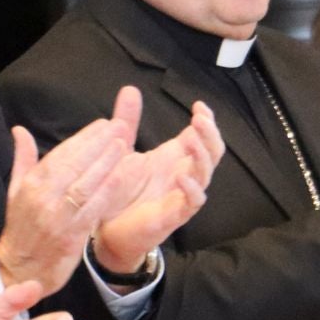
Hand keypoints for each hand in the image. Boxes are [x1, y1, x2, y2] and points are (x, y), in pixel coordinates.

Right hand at [0, 87, 143, 292]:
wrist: (20, 270)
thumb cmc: (22, 228)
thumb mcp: (16, 191)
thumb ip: (23, 158)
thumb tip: (19, 129)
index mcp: (31, 184)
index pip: (60, 154)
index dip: (84, 138)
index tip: (103, 123)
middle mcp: (43, 198)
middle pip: (74, 165)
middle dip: (99, 143)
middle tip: (120, 126)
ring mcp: (57, 217)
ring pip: (85, 184)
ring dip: (106, 162)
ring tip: (124, 144)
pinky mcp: (71, 236)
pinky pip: (93, 209)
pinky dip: (108, 191)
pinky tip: (122, 176)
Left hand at [93, 101, 224, 275]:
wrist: (107, 230)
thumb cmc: (120, 191)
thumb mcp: (122, 149)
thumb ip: (128, 121)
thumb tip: (130, 89)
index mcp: (175, 158)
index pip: (202, 137)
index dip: (207, 121)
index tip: (198, 105)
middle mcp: (184, 175)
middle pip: (212, 152)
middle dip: (210, 134)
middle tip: (199, 118)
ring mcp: (182, 196)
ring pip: (205, 174)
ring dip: (202, 155)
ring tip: (193, 138)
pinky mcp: (174, 216)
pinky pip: (192, 202)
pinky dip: (191, 189)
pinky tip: (182, 177)